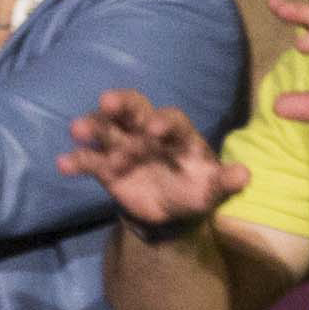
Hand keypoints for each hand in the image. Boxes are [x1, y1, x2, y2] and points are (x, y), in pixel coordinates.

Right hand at [60, 88, 248, 236]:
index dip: (164, 122)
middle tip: (108, 102)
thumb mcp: (211, 190)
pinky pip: (89, 158)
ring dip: (93, 126)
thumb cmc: (194, 189)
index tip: (155, 129)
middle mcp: (147, 131)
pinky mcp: (105, 165)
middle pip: (134, 109)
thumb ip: (224, 182)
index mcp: (176, 133)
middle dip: (122, 104)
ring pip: (107, 128)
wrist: (170, 208)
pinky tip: (63, 164)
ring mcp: (124, 145)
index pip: (170, 120)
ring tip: (78, 129)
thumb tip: (245, 174)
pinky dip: (76, 160)